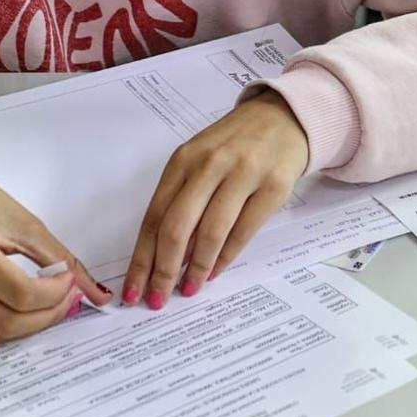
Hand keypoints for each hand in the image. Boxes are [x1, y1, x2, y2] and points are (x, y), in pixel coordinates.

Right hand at [0, 147, 110, 342]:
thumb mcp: (21, 219)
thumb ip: (58, 256)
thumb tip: (92, 289)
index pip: (19, 294)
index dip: (54, 294)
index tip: (70, 280)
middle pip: (5, 322)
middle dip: (45, 317)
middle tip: (67, 299)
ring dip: (28, 324)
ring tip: (50, 303)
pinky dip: (7, 320)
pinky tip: (24, 303)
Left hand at [123, 95, 309, 306]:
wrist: (284, 116)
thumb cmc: (234, 144)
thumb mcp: (200, 160)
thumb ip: (182, 200)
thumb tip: (166, 257)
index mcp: (184, 159)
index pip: (154, 216)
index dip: (142, 258)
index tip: (133, 289)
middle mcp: (210, 165)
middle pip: (177, 227)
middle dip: (163, 271)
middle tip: (157, 300)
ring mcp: (243, 174)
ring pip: (211, 232)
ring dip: (196, 268)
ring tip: (188, 289)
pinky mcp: (273, 186)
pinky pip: (244, 230)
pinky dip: (226, 257)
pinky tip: (215, 271)